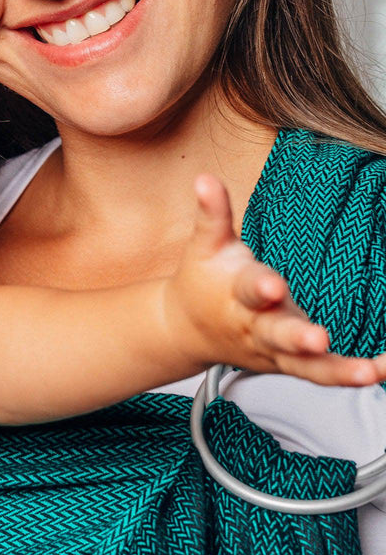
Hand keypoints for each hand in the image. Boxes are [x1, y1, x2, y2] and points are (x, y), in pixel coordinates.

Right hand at [169, 174, 385, 386]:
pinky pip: (321, 373)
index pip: (248, 290)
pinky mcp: (290, 363)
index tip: (271, 285)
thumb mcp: (205, 246)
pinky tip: (377, 371)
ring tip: (368, 372)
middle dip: (297, 339)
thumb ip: (213, 213)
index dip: (260, 287)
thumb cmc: (202, 283)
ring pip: (305, 367)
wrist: (188, 331)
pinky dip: (351, 375)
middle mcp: (256, 328)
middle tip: (318, 339)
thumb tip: (205, 179)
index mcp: (235, 296)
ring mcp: (274, 351)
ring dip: (336, 371)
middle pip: (277, 336)